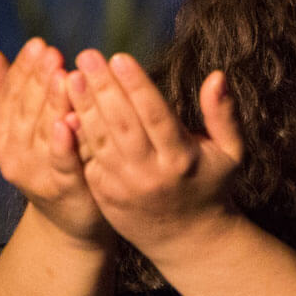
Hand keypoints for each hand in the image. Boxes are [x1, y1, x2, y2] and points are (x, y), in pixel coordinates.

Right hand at [0, 38, 109, 244]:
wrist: (70, 220)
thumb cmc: (52, 163)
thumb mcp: (29, 128)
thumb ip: (8, 94)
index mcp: (0, 136)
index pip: (11, 95)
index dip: (23, 69)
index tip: (38, 44)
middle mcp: (10, 155)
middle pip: (25, 109)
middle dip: (38, 79)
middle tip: (51, 52)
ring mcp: (33, 173)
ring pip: (42, 131)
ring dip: (52, 102)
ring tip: (63, 75)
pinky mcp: (60, 189)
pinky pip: (61, 162)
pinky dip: (63, 142)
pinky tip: (70, 121)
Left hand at [67, 51, 243, 256]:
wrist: (186, 238)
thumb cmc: (210, 186)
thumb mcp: (230, 153)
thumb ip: (223, 114)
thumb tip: (217, 76)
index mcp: (181, 158)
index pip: (156, 115)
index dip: (137, 85)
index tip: (119, 57)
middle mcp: (151, 173)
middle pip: (122, 124)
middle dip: (103, 88)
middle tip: (87, 57)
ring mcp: (124, 186)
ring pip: (99, 140)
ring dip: (83, 107)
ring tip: (71, 76)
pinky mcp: (104, 193)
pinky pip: (87, 158)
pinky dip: (75, 133)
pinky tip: (64, 108)